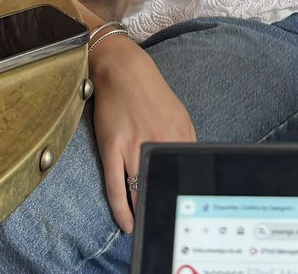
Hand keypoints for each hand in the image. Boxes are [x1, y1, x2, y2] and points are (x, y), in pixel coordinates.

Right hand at [89, 37, 195, 231]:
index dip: (183, 196)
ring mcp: (132, 146)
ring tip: (147, 226)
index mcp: (178, 135)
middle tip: (164, 223)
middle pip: (160, 185)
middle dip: (162, 206)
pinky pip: (115, 187)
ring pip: (138, 190)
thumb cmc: (152, 94)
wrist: (124, 71)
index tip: (183, 212)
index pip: (183, 175)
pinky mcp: (111, 148)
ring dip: (143, 212)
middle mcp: (156, 142)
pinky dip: (121, 208)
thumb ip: (185, 143)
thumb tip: (187, 170)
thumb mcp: (180, 115)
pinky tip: (126, 223)